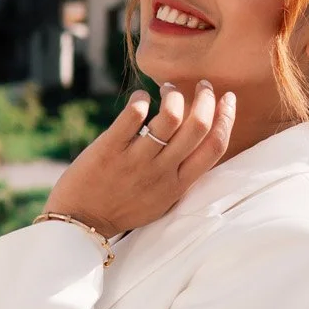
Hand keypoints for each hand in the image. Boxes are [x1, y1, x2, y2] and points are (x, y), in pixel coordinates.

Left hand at [40, 82, 235, 237]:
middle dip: (205, 97)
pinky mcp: (109, 150)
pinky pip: (133, 115)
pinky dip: (141, 98)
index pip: (214, 147)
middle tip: (202, 85)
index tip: (227, 99)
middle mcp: (161, 172)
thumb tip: (197, 138)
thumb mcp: (162, 200)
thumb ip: (180, 174)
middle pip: (198, 126)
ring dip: (174, 94)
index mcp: (178, 186)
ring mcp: (136, 161)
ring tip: (168, 88)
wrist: (81, 224)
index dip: (226, 118)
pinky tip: (141, 97)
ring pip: (170, 116)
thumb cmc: (122, 209)